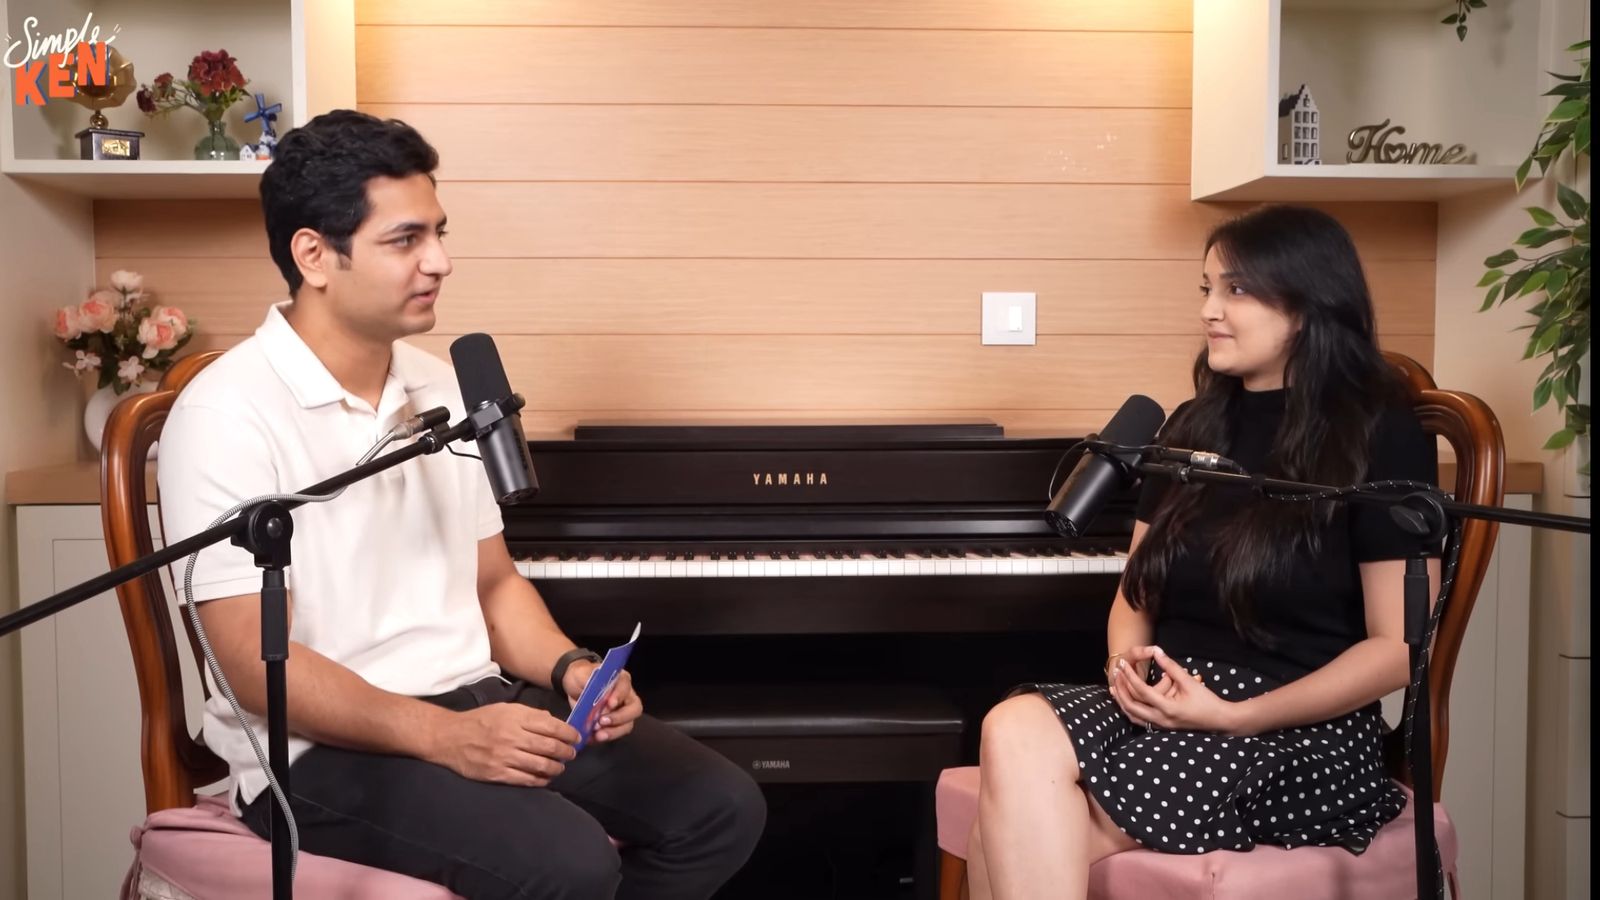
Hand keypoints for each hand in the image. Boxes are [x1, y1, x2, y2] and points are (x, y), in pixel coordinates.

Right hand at [433, 702, 578, 786]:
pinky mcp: (497, 774)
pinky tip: (546, 778)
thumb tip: (554, 723)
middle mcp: (511, 736)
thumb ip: (530, 715)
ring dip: (556, 768)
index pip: (551, 726)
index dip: (569, 734)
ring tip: (560, 767)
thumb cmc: (480, 721)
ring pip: (541, 765)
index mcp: (515, 717)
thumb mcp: (505, 709)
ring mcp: (504, 757)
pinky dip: (541, 780)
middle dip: (566, 752)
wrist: (449, 737)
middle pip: (549, 747)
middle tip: (572, 754)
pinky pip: (526, 779)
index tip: (576, 738)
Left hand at [562, 661, 644, 742]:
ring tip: (598, 735)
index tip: (610, 704)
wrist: (574, 687)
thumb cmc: (580, 676)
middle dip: (620, 718)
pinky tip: (593, 738)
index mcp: (620, 680)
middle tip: (602, 722)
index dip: (619, 696)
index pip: (625, 687)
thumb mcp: (580, 674)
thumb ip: (588, 682)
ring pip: (627, 724)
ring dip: (614, 731)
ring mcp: (622, 712)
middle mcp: (626, 696)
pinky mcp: (614, 724)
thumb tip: (598, 698)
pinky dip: (604, 737)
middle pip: (634, 709)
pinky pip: (614, 733)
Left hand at [1109, 647, 1246, 734]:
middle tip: (1116, 674)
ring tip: (1115, 687)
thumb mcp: (1188, 681)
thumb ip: (1171, 667)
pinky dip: (1130, 710)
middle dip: (1121, 689)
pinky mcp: (1161, 727)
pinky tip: (1126, 700)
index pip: (1141, 691)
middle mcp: (1160, 719)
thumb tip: (1157, 651)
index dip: (1130, 676)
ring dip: (1122, 701)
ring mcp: (1160, 726)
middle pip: (1131, 706)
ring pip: (1133, 716)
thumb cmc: (1206, 700)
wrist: (1219, 720)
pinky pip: (1140, 720)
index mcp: (1167, 708)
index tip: (1123, 664)